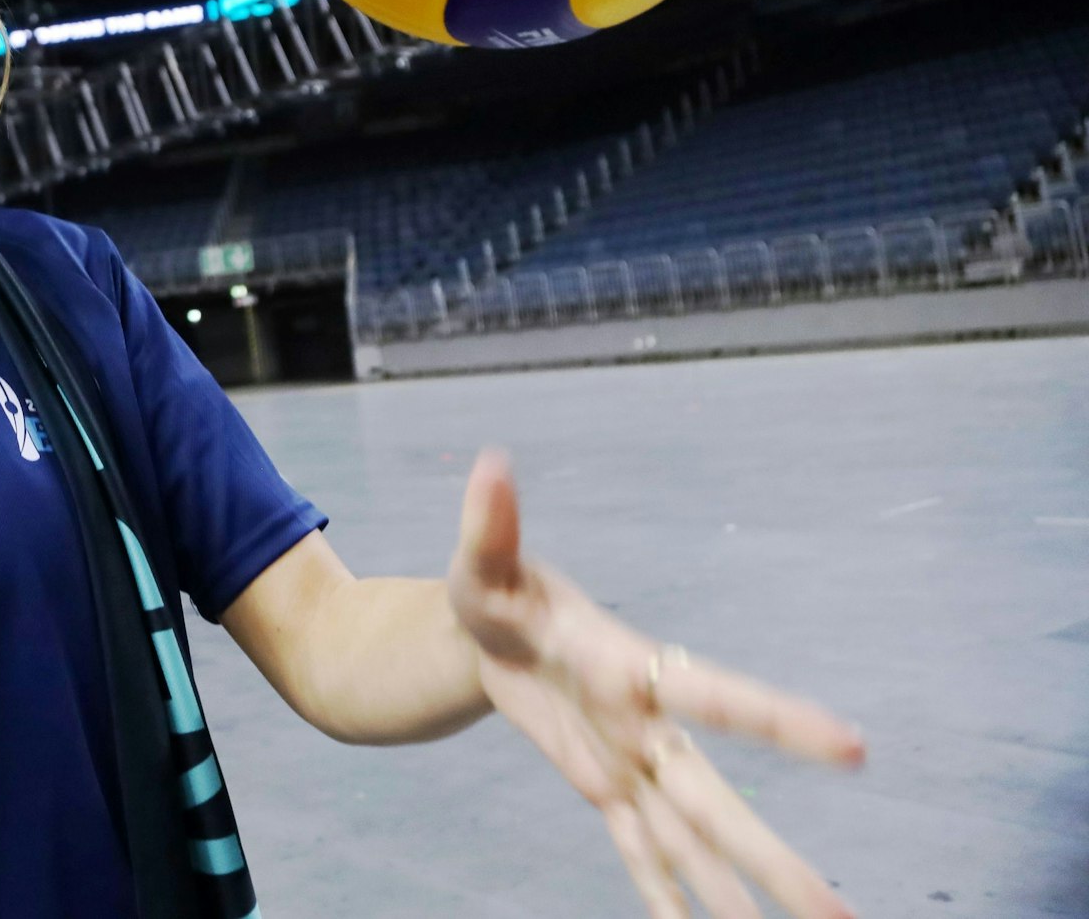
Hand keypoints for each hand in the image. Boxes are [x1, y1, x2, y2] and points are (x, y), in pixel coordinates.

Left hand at [445, 448, 866, 918]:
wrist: (483, 626)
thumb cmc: (492, 586)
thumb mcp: (482, 559)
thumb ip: (491, 522)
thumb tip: (491, 462)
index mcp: (629, 665)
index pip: (712, 695)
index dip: (778, 722)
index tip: (854, 749)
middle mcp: (645, 724)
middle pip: (717, 802)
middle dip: (776, 860)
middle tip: (844, 918)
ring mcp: (629, 762)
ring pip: (694, 838)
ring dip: (743, 893)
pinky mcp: (603, 787)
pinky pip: (640, 851)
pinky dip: (666, 894)